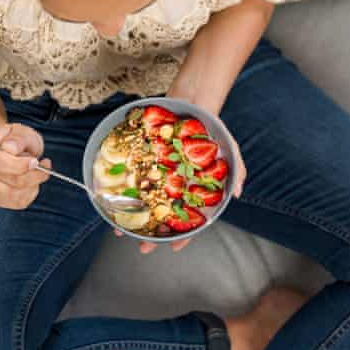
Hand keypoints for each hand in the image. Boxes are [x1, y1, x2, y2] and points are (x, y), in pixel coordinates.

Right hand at [0, 123, 50, 209]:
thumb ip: (18, 139)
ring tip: (36, 171)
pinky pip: (19, 202)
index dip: (20, 165)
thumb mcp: (19, 132)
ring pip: (16, 195)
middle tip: (46, 164)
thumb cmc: (14, 140)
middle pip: (12, 181)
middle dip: (35, 175)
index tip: (35, 161)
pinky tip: (31, 181)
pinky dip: (30, 193)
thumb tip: (11, 147)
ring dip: (33, 184)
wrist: (6, 149)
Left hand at [119, 101, 246, 254]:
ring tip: (122, 231)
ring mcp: (158, 176)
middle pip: (163, 217)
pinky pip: (133, 179)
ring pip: (145, 203)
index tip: (175, 247)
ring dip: (134, 219)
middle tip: (143, 248)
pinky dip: (124, 191)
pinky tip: (113, 201)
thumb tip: (236, 193)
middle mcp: (175, 187)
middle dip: (153, 235)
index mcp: (194, 190)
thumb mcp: (230, 150)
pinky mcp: (144, 162)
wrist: (193, 101)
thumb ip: (236, 171)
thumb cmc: (214, 130)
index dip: (184, 235)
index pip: (191, 220)